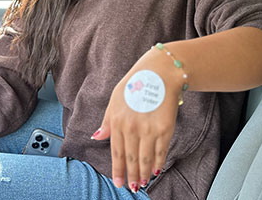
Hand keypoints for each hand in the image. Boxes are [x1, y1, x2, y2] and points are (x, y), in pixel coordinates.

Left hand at [92, 49, 182, 191]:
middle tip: (132, 187)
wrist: (158, 73)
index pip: (116, 152)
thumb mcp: (114, 100)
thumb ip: (107, 121)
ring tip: (143, 183)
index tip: (119, 182)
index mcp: (117, 121)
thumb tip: (97, 136)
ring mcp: (148, 130)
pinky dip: (158, 163)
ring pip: (145, 159)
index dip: (118, 170)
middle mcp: (132, 128)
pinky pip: (160, 151)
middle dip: (131, 175)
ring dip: (144, 173)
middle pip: (131, 158)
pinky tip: (156, 171)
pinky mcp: (164, 129)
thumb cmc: (135, 84)